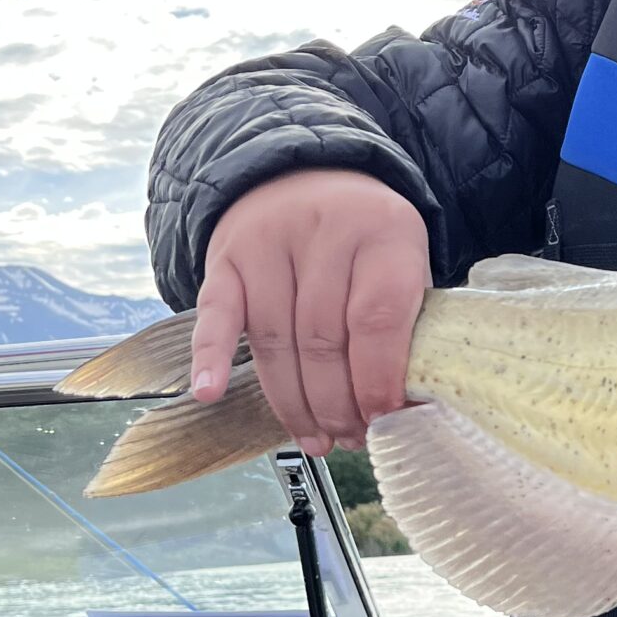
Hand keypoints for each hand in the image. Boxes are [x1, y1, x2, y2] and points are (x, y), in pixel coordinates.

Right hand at [192, 170, 429, 453]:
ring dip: (293, 402)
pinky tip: (210, 393)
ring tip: (315, 438)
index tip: (383, 421)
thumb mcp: (403, 261)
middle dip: (336, 403)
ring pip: (277, 340)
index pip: (378, 318)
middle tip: (349, 438)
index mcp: (383, 231)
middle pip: (323, 338)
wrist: (302, 178)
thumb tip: (402, 407)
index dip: (378, 380)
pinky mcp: (225, 259)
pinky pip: (217, 315)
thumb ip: (406, 324)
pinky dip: (210, 357)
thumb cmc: (363, 239)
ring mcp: (268, 242)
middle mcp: (324, 230)